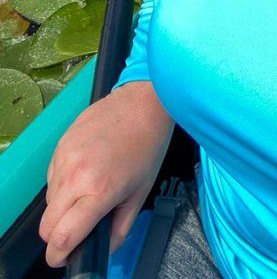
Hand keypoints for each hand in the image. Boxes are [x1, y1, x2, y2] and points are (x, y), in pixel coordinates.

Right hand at [39, 82, 173, 267]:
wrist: (143, 102)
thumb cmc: (147, 145)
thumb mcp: (141, 192)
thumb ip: (120, 228)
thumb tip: (105, 248)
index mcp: (98, 191)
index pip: (61, 238)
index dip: (61, 255)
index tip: (68, 256)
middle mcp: (75, 176)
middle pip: (47, 227)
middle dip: (58, 235)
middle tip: (79, 230)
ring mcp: (64, 159)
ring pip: (49, 202)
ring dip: (62, 208)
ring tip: (88, 193)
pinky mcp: (60, 145)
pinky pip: (51, 178)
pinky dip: (63, 184)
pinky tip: (85, 172)